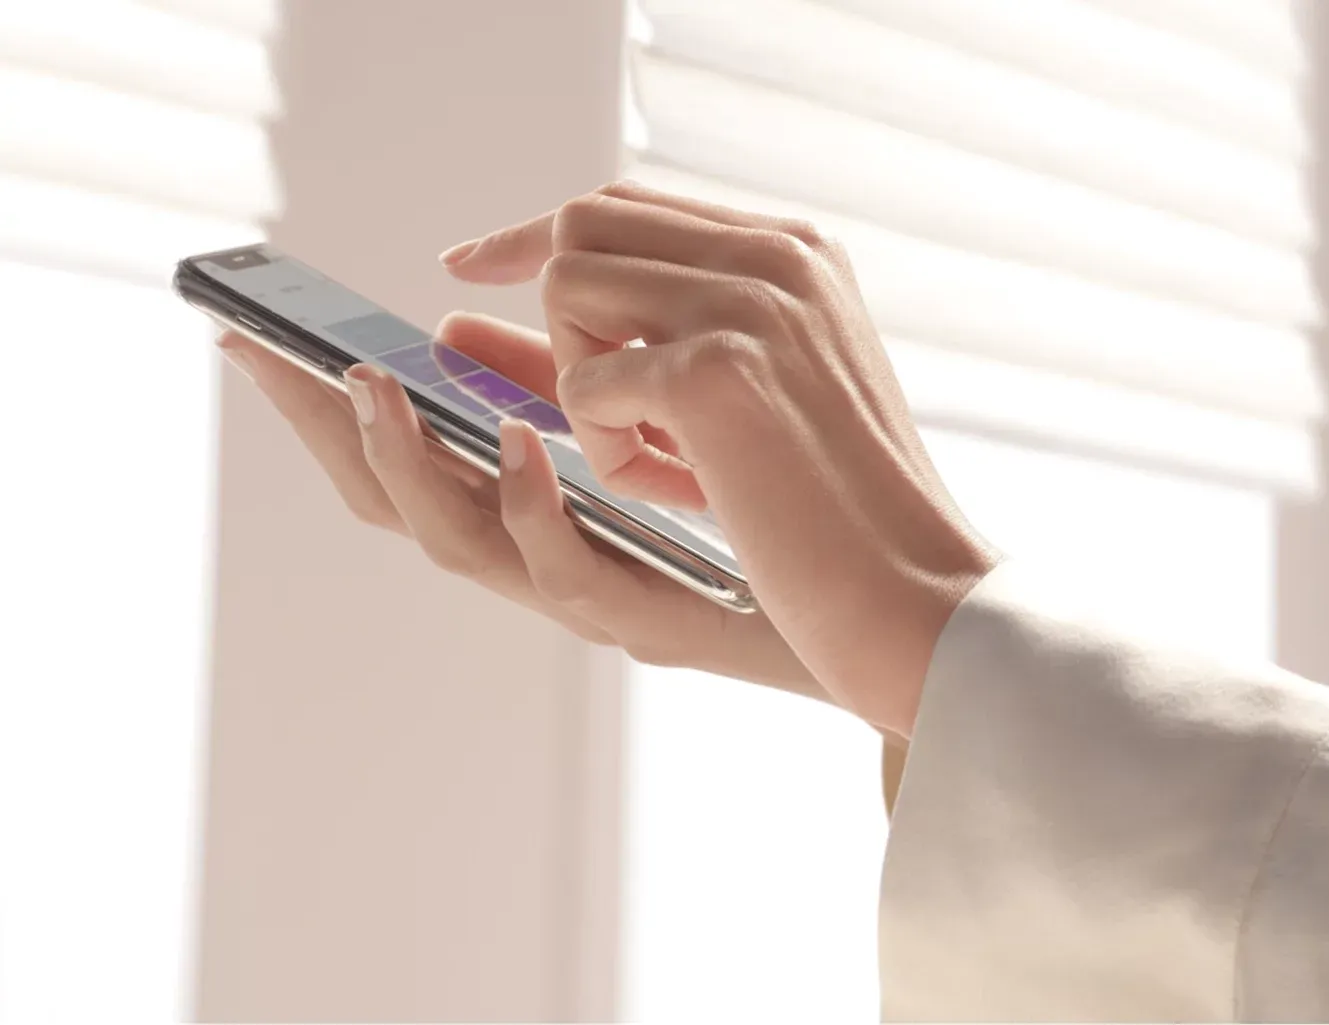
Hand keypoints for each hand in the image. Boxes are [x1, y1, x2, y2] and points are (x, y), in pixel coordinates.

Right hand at [219, 312, 821, 699]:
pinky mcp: (652, 619)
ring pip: (458, 546)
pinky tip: (521, 438)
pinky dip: (528, 504)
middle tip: (268, 353)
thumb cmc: (768, 515)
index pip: (402, 462)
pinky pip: (564, 568)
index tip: (254, 333)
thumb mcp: (646, 432)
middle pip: (397, 508)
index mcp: (535, 517)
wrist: (880, 613)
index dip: (320, 406)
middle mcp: (544, 562)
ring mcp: (592, 597)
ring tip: (372, 386)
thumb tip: (458, 323)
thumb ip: (555, 386)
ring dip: (406, 464)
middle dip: (321, 432)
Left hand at [442, 181, 999, 738]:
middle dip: (546, 307)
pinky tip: (689, 492)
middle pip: (584, 223)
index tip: (474, 264)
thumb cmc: (844, 512)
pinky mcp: (714, 372)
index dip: (542, 234)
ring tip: (655, 457)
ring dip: (583, 387)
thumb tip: (520, 293)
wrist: (915, 590)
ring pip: (569, 289)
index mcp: (799, 249)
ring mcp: (747, 304)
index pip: (634, 204)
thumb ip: (679, 329)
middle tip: (540, 378)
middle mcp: (777, 254)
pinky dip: (610, 452)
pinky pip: (585, 387)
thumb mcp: (768, 390)